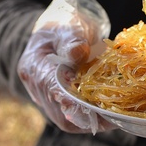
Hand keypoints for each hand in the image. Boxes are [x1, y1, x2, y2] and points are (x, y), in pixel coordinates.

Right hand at [17, 0, 113, 133]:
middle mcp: (35, 84)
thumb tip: (77, 52)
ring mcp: (44, 95)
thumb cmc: (65, 24)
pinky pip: (70, 116)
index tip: (90, 106)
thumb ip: (72, 40)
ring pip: (63, 119)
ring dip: (88, 121)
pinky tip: (107, 116)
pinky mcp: (56, 100)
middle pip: (57, 110)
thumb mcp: (69, 27)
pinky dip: (87, 117)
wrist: (60, 26)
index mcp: (33, 65)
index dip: (70, 99)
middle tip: (110, 118)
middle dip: (84, 116)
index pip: (50, 87)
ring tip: (112, 120)